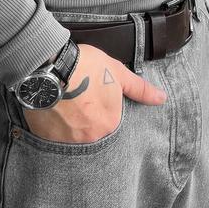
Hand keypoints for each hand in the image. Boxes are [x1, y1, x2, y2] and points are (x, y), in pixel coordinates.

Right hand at [22, 43, 166, 143]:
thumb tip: (161, 98)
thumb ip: (139, 89)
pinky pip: (53, 138)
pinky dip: (53, 127)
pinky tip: (50, 109)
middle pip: (91, 130)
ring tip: (62, 102)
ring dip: (69, 122)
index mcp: (110, 123)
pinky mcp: (47, 139)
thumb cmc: (84, 66)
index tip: (91, 94)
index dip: (100, 105)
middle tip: (76, 99)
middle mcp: (91, 137)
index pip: (110, 120)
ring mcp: (67, 141)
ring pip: (72, 135)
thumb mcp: (116, 72)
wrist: (48, 66)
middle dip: (84, 118)